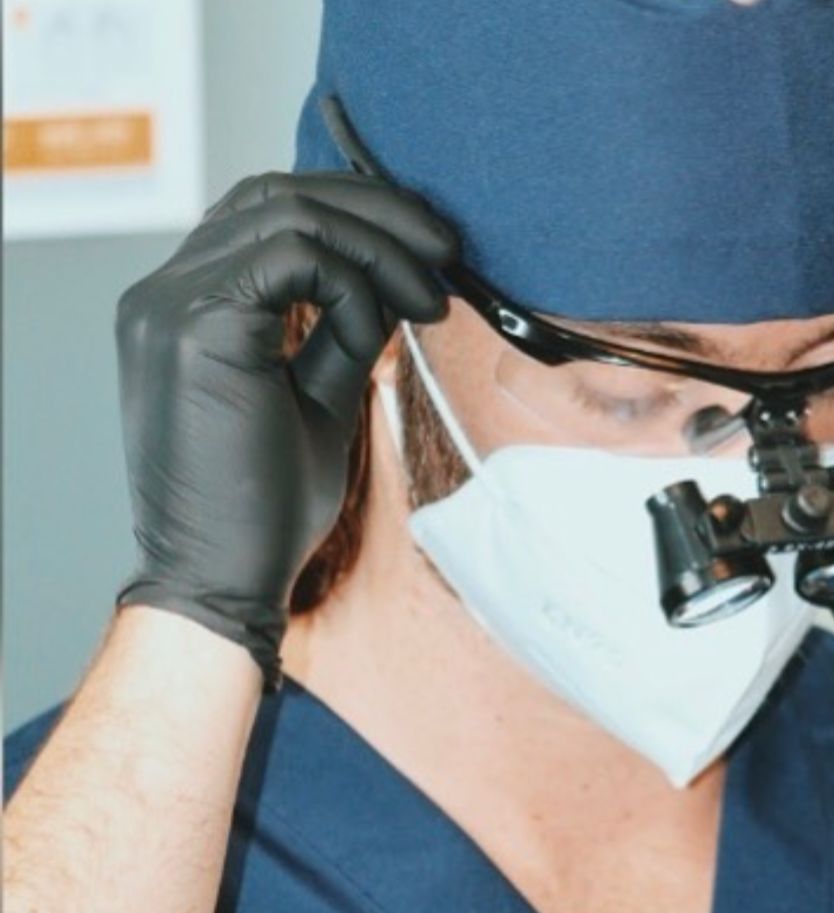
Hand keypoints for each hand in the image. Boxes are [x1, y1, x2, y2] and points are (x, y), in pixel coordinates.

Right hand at [114, 171, 456, 686]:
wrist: (224, 578)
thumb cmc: (265, 506)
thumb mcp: (317, 398)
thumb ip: (340, 332)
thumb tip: (395, 282)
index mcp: (188, 305)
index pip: (268, 213)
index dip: (356, 215)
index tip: (428, 254)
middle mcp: (165, 290)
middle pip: (278, 193)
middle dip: (378, 210)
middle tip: (448, 247)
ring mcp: (169, 302)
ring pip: (289, 212)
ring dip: (380, 244)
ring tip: (435, 292)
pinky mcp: (193, 325)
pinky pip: (293, 256)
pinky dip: (355, 281)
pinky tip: (388, 326)